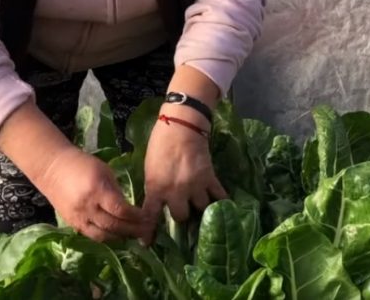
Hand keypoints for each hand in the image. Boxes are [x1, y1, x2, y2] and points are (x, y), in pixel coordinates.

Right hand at [35, 146, 154, 243]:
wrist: (52, 168)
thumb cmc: (82, 164)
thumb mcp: (105, 171)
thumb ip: (116, 190)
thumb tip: (130, 207)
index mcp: (98, 190)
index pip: (121, 210)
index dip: (137, 217)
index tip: (149, 218)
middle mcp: (88, 207)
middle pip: (114, 225)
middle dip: (133, 231)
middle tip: (148, 232)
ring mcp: (78, 218)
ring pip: (103, 235)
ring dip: (121, 237)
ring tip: (134, 236)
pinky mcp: (72, 223)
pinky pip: (91, 235)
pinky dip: (106, 237)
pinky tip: (117, 236)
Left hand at [142, 108, 226, 233]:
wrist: (181, 126)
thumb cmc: (160, 144)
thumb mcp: (149, 168)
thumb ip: (153, 187)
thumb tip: (156, 201)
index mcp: (156, 188)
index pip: (151, 216)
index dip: (149, 232)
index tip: (148, 243)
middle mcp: (175, 192)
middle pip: (181, 216)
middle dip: (181, 216)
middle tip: (182, 212)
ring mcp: (194, 186)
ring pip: (200, 208)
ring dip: (199, 208)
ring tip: (200, 207)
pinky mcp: (210, 177)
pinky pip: (218, 195)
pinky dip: (220, 201)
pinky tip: (222, 205)